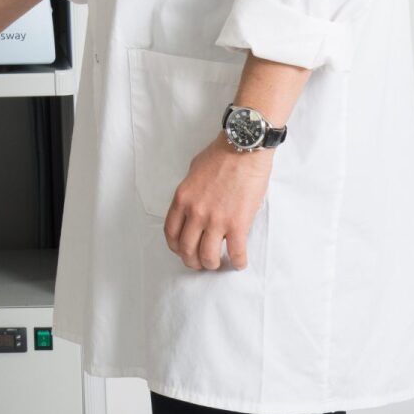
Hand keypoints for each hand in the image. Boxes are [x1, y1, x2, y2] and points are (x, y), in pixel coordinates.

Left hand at [164, 139, 272, 269]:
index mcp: (182, 199)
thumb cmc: (220, 156)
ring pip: (207, 255)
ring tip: (218, 264)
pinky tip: (239, 263)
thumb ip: (190, 193)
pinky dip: (237, 262)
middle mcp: (195, 212)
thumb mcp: (193, 173)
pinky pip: (236, 252)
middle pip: (186, 249)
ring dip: (212, 264)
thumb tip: (193, 206)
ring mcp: (216, 220)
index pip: (171, 233)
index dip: (176, 247)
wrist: (243, 148)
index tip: (183, 251)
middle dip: (192, 261)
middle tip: (200, 263)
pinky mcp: (238, 224)